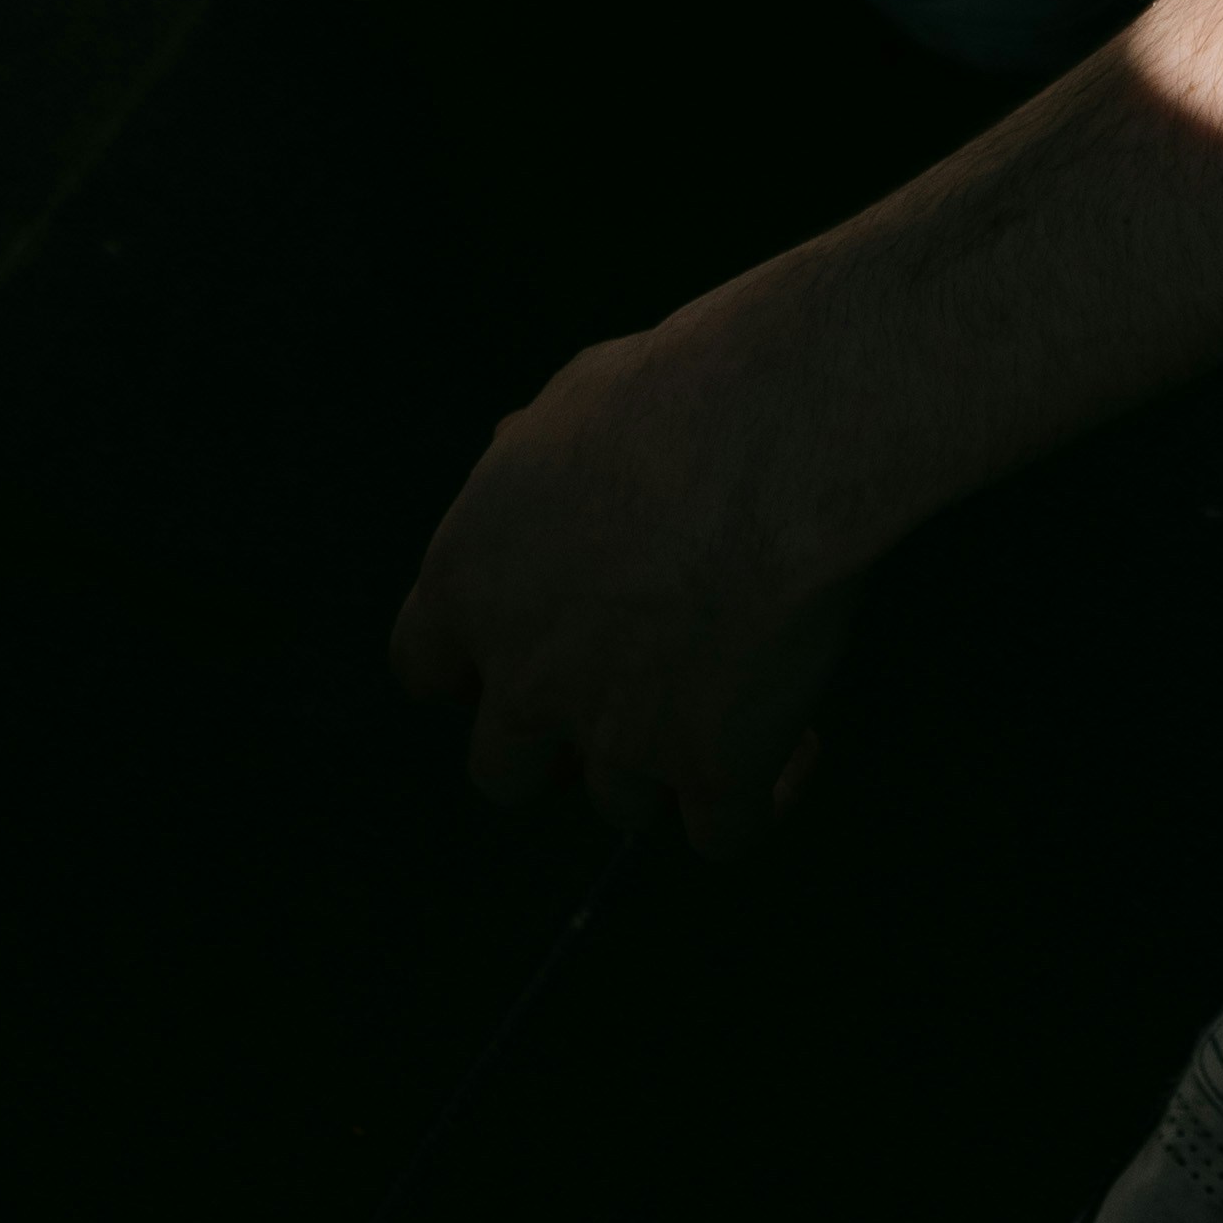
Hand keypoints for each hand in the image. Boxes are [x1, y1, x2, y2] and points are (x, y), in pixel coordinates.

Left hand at [391, 310, 856, 859]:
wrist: (779, 429)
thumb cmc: (681, 389)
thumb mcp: (569, 401)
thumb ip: (530, 466)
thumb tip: (517, 456)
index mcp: (470, 581)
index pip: (425, 668)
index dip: (478, 667)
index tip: (524, 649)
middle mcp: (525, 676)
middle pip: (503, 770)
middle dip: (559, 739)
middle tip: (630, 688)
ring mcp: (616, 735)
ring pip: (620, 802)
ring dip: (669, 759)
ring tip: (737, 692)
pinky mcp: (712, 767)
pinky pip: (724, 833)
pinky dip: (760, 797)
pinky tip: (796, 746)